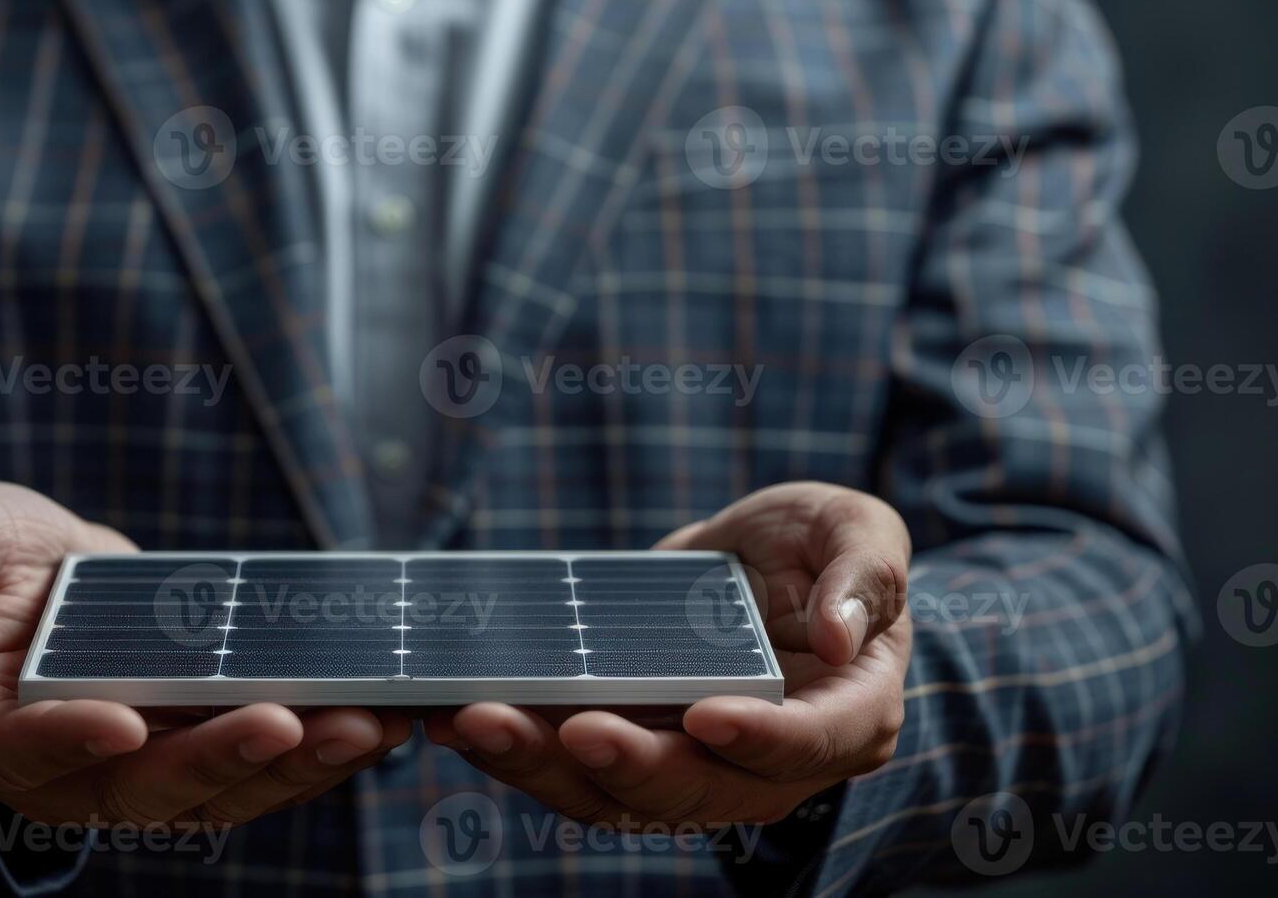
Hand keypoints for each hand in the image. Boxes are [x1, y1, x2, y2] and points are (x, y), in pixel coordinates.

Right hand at [0, 481, 410, 826]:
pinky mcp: (180, 744)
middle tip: (290, 724)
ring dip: (289, 769)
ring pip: (206, 795)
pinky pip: (245, 767)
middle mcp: (48, 766)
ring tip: (364, 726)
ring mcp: (121, 763)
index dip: (67, 741)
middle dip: (217, 762)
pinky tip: (372, 719)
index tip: (125, 721)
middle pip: (133, 791)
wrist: (19, 563)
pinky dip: (309, 752)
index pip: (17, 750)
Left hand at [425, 481, 910, 826]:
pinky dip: (520, 754)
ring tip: (479, 722)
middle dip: (627, 764)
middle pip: (697, 790)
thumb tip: (842, 636)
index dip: (758, 739)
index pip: (804, 744)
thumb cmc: (827, 550)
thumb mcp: (860, 529)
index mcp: (845, 715)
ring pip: (621, 796)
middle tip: (569, 727)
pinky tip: (458, 718)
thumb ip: (867, 573)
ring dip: (546, 768)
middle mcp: (769, 763)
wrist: (774, 571)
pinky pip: (575, 773)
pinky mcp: (635, 750)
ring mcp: (695, 766)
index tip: (706, 714)